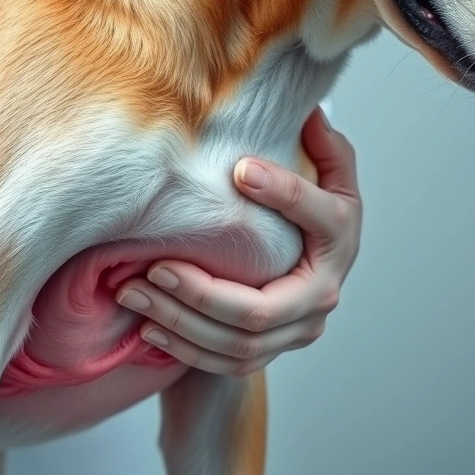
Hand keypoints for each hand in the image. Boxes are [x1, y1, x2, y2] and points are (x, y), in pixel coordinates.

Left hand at [116, 107, 360, 375]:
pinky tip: (149, 324)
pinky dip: (185, 348)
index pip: (318, 217)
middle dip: (200, 292)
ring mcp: (299, 331)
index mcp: (341, 238)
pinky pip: (227, 363)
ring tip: (133, 291)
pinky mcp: (274, 351)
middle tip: (153, 267)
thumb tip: (310, 111)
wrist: (318, 271)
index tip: (240, 169)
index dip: (283, 192)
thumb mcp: (329, 172)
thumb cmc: (315, 212)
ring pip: (237, 344)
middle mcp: (323, 293)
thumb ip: (323, 143)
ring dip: (180, 321)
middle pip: (259, 310)